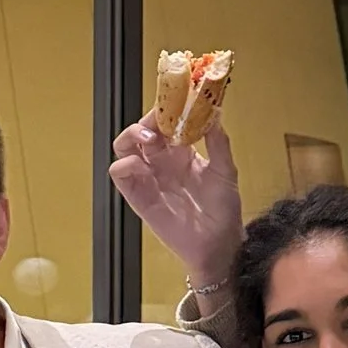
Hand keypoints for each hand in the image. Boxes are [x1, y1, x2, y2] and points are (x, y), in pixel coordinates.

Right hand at [109, 115, 243, 294]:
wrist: (220, 245)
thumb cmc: (224, 210)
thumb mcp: (226, 171)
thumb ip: (219, 142)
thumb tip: (215, 112)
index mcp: (182, 153)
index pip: (165, 123)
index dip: (166, 110)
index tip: (175, 102)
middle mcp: (162, 163)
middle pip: (141, 132)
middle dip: (147, 121)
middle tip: (159, 122)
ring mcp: (149, 179)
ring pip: (124, 149)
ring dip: (131, 137)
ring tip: (149, 138)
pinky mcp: (139, 198)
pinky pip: (121, 176)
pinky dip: (125, 165)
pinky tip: (141, 165)